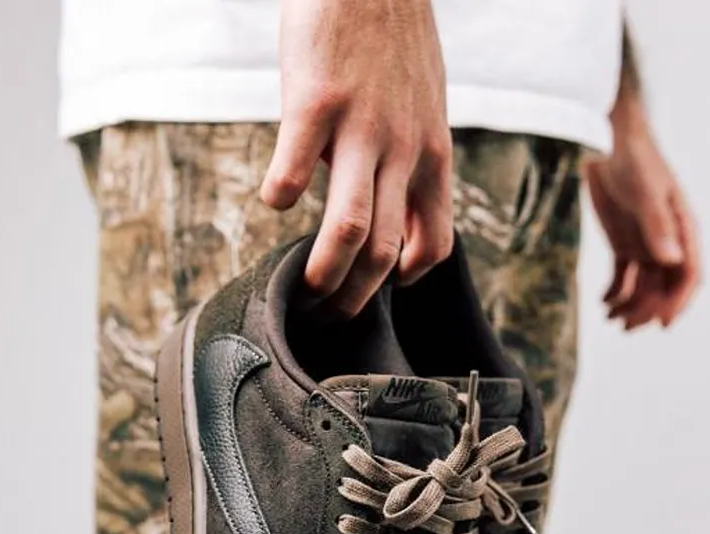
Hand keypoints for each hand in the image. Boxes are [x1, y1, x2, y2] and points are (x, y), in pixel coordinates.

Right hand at [261, 0, 452, 315]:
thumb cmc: (392, 45)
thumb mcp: (426, 110)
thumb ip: (413, 164)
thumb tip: (392, 216)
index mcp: (431, 156)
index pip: (435, 244)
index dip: (407, 279)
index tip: (380, 283)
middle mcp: (403, 151)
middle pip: (383, 254)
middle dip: (352, 301)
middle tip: (325, 313)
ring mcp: (361, 129)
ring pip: (348, 231)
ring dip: (320, 275)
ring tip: (300, 291)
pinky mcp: (315, 103)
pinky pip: (291, 174)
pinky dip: (277, 198)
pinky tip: (273, 197)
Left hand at [586, 113, 701, 330]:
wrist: (608, 141)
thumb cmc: (635, 159)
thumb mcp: (646, 192)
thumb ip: (658, 226)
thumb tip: (671, 260)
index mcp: (682, 230)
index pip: (688, 275)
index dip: (678, 302)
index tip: (663, 323)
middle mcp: (667, 241)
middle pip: (664, 287)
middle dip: (648, 309)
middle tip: (625, 326)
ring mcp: (646, 244)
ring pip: (643, 286)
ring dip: (630, 306)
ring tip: (610, 319)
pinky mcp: (624, 243)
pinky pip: (624, 277)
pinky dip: (614, 293)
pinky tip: (603, 304)